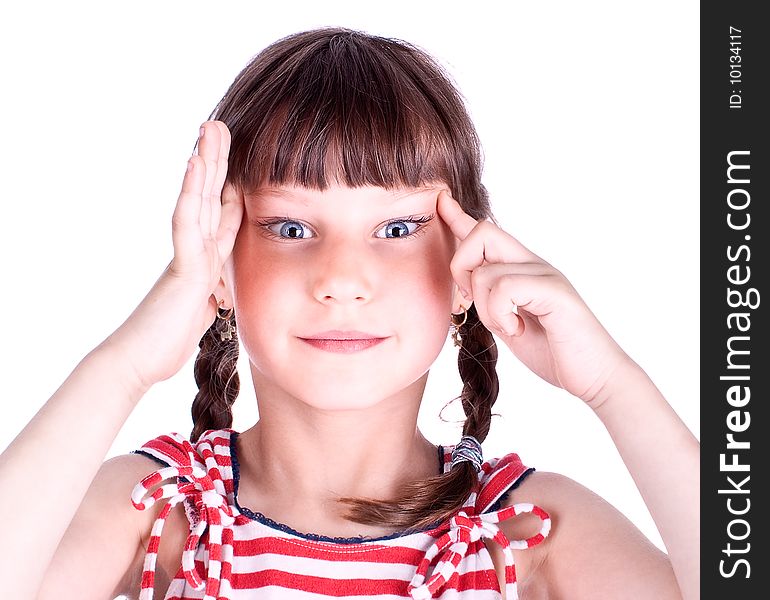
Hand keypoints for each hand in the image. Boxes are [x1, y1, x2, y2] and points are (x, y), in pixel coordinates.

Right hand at [105, 121, 243, 390]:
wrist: (139, 360)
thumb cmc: (166, 338)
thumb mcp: (203, 309)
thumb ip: (211, 292)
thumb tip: (218, 289)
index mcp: (206, 259)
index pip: (221, 214)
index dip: (230, 185)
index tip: (239, 159)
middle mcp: (196, 250)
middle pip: (208, 196)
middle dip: (216, 160)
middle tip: (219, 125)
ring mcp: (188, 255)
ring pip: (197, 199)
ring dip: (204, 162)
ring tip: (209, 129)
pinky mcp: (183, 267)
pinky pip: (186, 224)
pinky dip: (191, 193)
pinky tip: (195, 164)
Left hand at [437, 190, 629, 403]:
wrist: (596, 377)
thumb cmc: (555, 353)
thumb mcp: (510, 324)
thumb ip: (491, 302)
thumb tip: (466, 288)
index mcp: (523, 270)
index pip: (486, 234)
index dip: (459, 217)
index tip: (440, 201)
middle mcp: (535, 265)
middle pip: (483, 232)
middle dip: (460, 266)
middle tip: (471, 303)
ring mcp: (546, 275)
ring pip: (486, 272)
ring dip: (485, 308)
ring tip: (508, 327)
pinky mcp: (555, 291)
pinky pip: (505, 287)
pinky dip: (500, 314)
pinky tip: (516, 329)